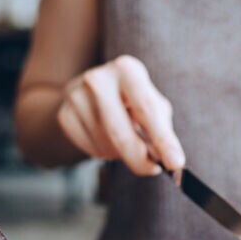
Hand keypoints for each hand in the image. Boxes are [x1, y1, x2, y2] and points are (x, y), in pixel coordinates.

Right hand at [57, 55, 184, 174]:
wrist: (89, 94)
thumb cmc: (131, 102)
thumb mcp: (152, 106)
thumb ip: (162, 131)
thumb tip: (170, 161)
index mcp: (127, 70)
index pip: (147, 110)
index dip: (163, 140)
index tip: (175, 163)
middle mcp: (98, 79)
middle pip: (121, 133)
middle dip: (140, 159)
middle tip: (153, 170)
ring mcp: (76, 96)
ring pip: (106, 146)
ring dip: (122, 154)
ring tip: (125, 140)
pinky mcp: (65, 115)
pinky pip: (91, 150)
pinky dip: (105, 154)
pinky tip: (107, 139)